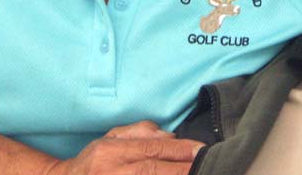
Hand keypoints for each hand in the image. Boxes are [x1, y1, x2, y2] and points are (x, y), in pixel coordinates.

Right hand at [56, 121, 202, 174]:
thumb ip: (139, 132)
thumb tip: (168, 136)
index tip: (201, 150)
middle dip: (182, 168)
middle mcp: (112, 170)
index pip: (152, 148)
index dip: (179, 150)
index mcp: (111, 151)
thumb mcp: (111, 139)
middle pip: (153, 169)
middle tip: (207, 166)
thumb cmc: (93, 162)